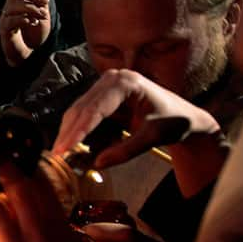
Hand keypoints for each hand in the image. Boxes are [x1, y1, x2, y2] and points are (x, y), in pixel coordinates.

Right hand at [0, 0, 50, 62]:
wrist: (31, 53)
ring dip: (31, 8)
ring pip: (13, 5)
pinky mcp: (4, 30)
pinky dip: (23, 19)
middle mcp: (9, 7)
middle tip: (46, 2)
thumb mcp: (43, 13)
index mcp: (18, 0)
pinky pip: (11, 20)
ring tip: (42, 16)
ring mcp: (5, 18)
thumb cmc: (35, 33)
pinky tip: (32, 22)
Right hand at [53, 69, 226, 194]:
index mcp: (127, 83)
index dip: (79, 131)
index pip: (96, 109)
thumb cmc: (174, 122)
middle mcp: (113, 78)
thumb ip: (126, 151)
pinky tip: (72, 145)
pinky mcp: (103, 95)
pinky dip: (78, 130)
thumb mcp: (153, 138)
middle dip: (69, 133)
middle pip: (82, 108)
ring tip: (62, 153)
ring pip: (78, 110)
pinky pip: (84, 113)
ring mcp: (106, 84)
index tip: (66, 148)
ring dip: (70, 132)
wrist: (184, 116)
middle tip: (58, 154)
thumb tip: (98, 163)